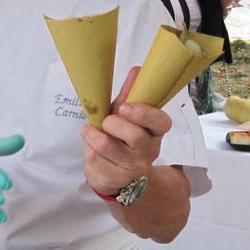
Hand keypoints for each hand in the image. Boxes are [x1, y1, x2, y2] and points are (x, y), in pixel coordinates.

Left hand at [81, 67, 171, 197]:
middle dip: (113, 123)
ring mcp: (132, 168)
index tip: (125, 107)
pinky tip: (92, 148)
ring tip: (93, 132)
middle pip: (134, 136)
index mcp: (155, 132)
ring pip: (106, 146)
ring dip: (93, 133)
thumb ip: (131, 94)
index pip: (161, 122)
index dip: (144, 114)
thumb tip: (137, 70)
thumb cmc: (122, 138)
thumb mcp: (128, 116)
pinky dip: (88, 147)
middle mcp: (148, 151)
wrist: (118, 175)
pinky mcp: (113, 179)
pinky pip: (94, 158)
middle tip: (107, 122)